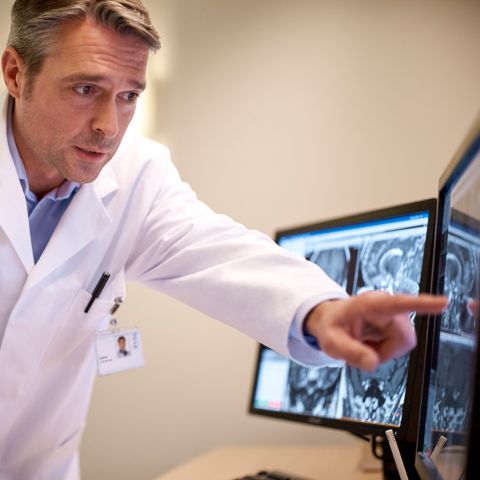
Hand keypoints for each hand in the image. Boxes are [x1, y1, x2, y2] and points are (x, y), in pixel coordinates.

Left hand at [305, 292, 447, 370]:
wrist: (331, 319)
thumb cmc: (331, 326)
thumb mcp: (331, 341)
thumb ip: (350, 352)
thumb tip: (373, 363)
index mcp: (370, 304)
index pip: (400, 303)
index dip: (422, 304)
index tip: (443, 303)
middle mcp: (386, 306)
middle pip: (405, 338)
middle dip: (386, 352)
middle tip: (362, 350)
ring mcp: (393, 314)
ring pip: (404, 344)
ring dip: (385, 351)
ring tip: (364, 344)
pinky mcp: (397, 323)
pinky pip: (400, 345)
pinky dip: (386, 350)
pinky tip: (370, 343)